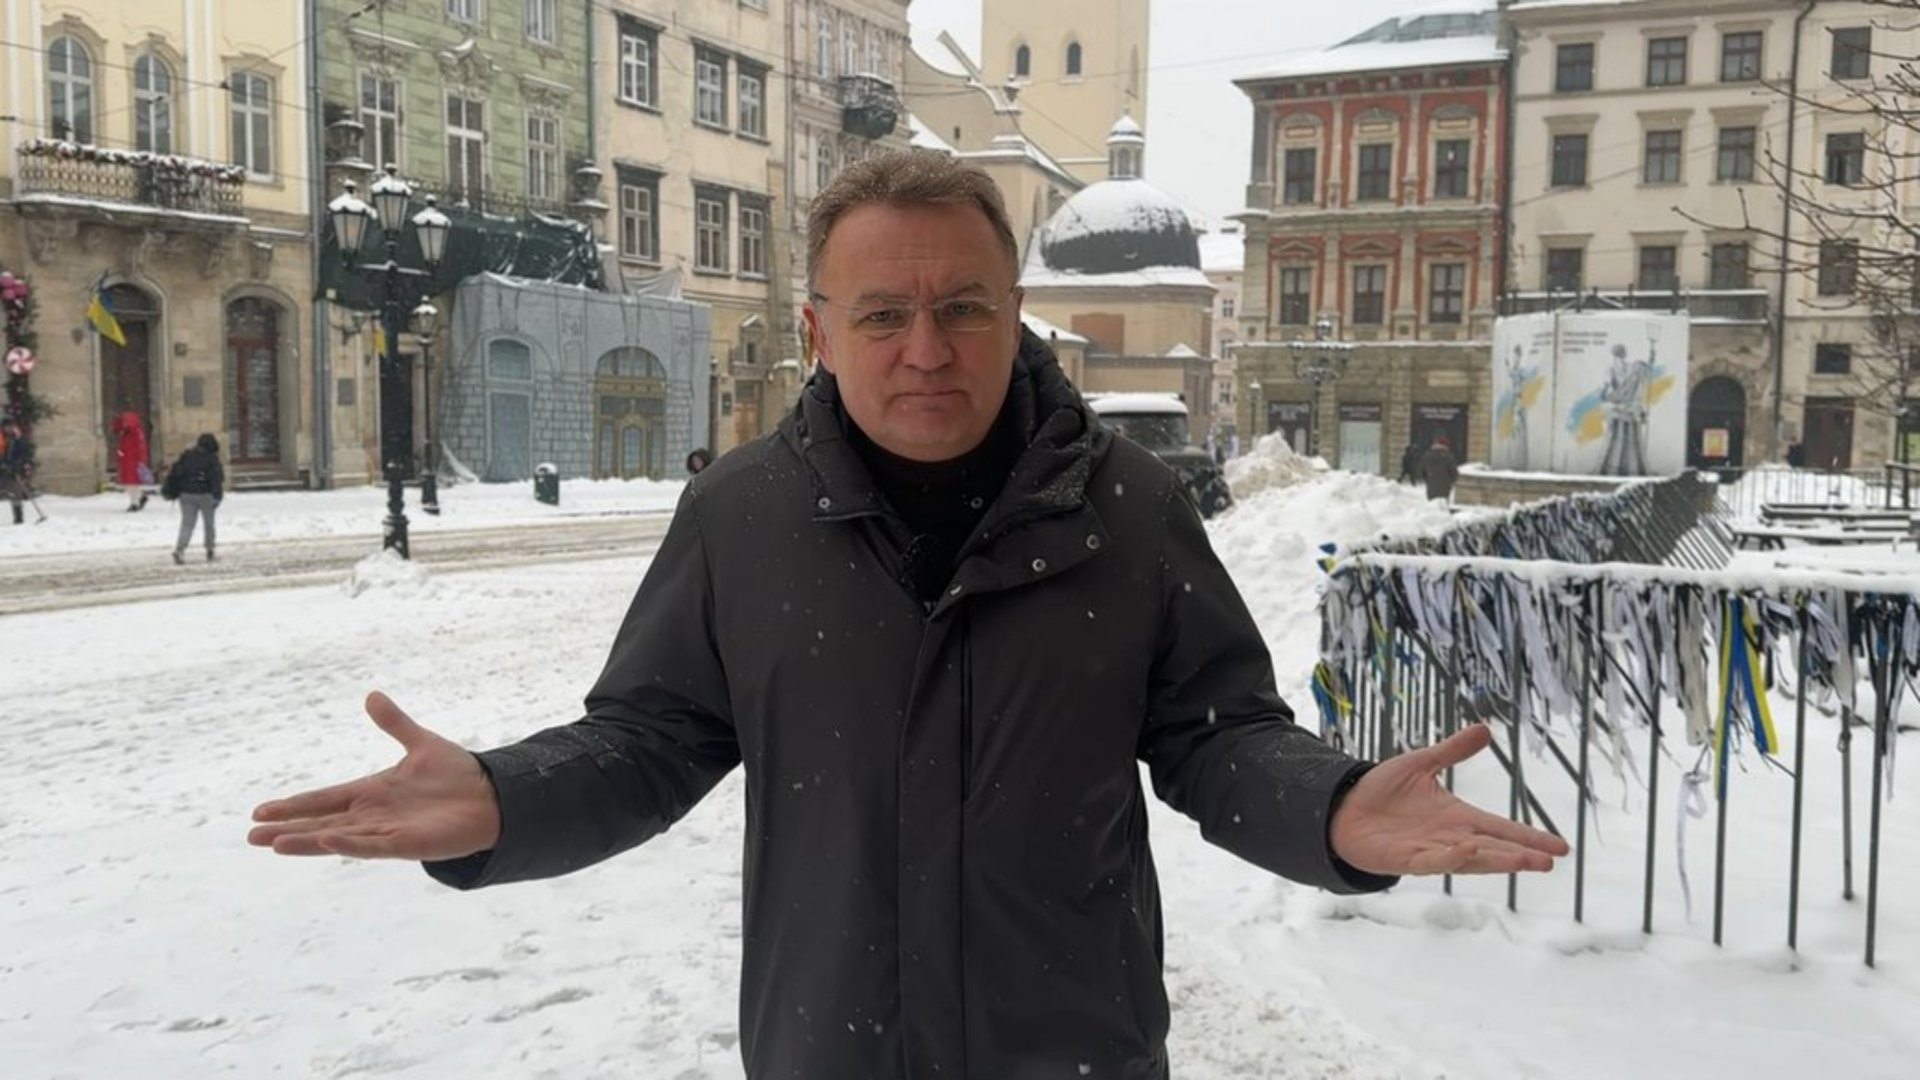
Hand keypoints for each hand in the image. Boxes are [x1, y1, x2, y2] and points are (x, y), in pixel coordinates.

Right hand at [248, 691, 500, 859]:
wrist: (492, 797)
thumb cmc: (457, 776)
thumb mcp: (420, 743)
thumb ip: (394, 723)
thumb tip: (371, 696)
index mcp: (371, 792)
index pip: (323, 800)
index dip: (294, 806)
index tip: (261, 811)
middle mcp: (373, 815)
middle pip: (322, 823)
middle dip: (287, 829)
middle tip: (251, 836)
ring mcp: (387, 832)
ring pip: (339, 838)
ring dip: (308, 841)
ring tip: (274, 844)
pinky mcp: (407, 844)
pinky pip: (373, 846)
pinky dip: (350, 845)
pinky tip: (327, 842)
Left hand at [1330, 724, 1569, 875]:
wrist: (1344, 806)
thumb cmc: (1382, 790)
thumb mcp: (1421, 763)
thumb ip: (1452, 751)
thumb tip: (1485, 729)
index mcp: (1459, 817)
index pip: (1502, 828)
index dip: (1530, 837)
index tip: (1561, 847)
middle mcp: (1451, 838)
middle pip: (1494, 848)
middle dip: (1521, 855)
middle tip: (1549, 860)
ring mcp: (1430, 851)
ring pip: (1470, 859)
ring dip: (1497, 861)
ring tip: (1526, 862)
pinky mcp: (1406, 860)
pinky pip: (1433, 861)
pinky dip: (1450, 857)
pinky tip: (1467, 850)